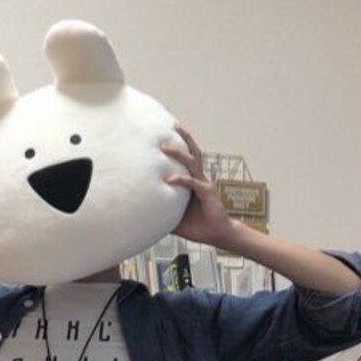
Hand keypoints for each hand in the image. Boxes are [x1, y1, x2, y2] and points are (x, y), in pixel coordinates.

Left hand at [163, 125, 236, 248]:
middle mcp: (199, 179)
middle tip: (172, 126)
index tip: (166, 136)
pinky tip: (170, 179)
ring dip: (179, 153)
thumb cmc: (198, 226)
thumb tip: (142, 212)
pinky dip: (181, 179)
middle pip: (192, 153)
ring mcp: (204, 184)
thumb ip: (162, 211)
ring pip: (192, 163)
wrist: (217, 234)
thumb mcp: (174, 217)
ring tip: (166, 147)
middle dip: (183, 138)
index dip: (178, 147)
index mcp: (193, 182)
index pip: (185, 160)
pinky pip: (193, 183)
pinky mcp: (207, 193)